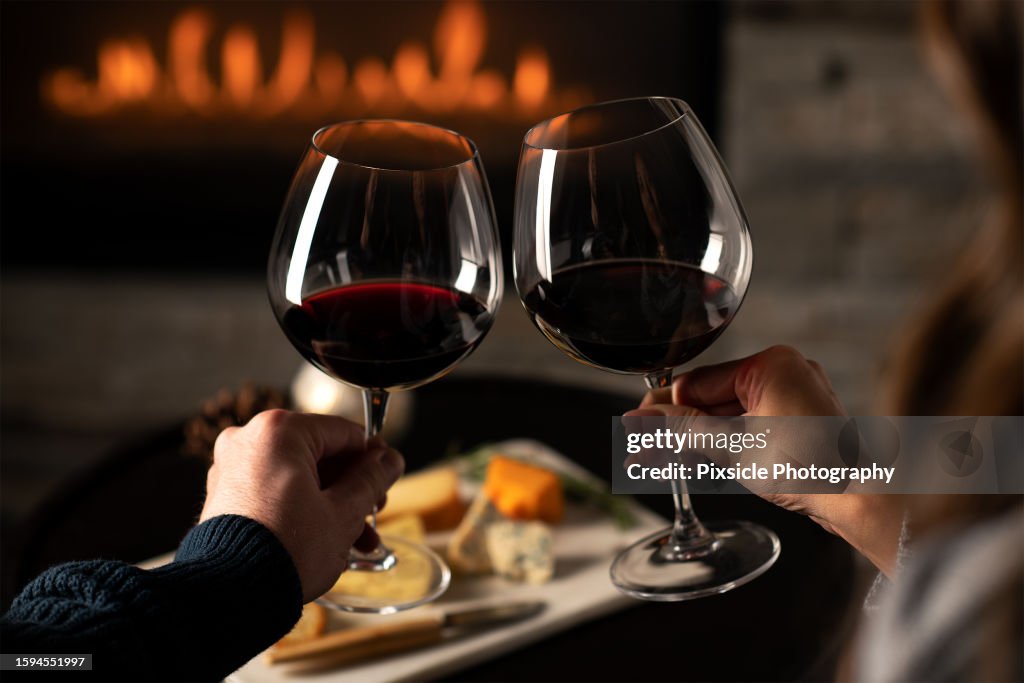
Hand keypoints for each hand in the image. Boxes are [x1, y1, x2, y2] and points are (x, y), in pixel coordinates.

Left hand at [200, 410, 403, 600]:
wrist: (231, 596)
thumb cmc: (285, 551)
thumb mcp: (343, 512)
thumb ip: (371, 479)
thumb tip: (389, 460)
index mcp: (278, 432)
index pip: (343, 432)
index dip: (373, 455)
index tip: (388, 472)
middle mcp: (249, 440)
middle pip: (320, 455)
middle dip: (352, 487)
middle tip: (374, 509)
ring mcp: (232, 468)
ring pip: (299, 476)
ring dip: (331, 504)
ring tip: (357, 538)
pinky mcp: (226, 495)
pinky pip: (276, 491)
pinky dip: (303, 508)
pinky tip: (327, 538)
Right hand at [630, 346, 903, 574]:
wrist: (860, 500)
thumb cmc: (809, 469)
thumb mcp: (733, 447)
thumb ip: (683, 430)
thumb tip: (643, 421)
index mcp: (772, 364)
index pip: (700, 382)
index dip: (665, 407)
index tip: (637, 425)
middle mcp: (785, 372)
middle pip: (711, 399)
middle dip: (675, 428)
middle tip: (641, 447)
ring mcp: (794, 398)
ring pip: (727, 416)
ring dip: (694, 439)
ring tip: (656, 459)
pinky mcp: (798, 423)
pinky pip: (749, 426)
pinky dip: (722, 442)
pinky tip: (690, 459)